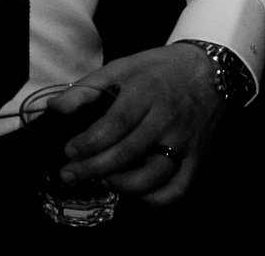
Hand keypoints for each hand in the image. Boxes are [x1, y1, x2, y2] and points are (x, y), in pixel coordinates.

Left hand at [56, 42, 224, 203]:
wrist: (209, 70)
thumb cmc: (158, 69)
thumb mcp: (121, 67)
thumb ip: (87, 88)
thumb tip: (55, 108)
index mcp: (146, 93)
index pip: (115, 124)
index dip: (90, 142)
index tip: (68, 152)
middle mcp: (167, 119)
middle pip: (129, 152)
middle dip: (95, 168)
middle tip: (70, 176)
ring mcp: (185, 141)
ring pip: (155, 174)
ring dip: (124, 185)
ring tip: (102, 181)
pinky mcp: (199, 157)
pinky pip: (180, 187)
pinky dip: (157, 198)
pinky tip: (136, 194)